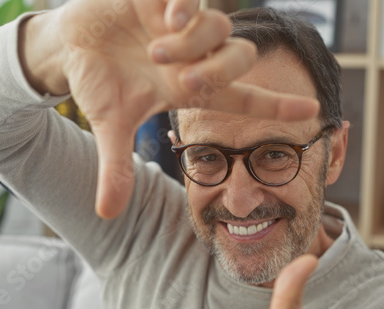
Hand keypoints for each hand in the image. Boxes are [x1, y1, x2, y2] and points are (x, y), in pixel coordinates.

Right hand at [20, 0, 320, 218]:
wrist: (70, 45)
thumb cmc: (99, 83)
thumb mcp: (110, 125)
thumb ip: (116, 167)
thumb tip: (107, 213)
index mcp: (189, 86)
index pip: (244, 97)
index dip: (278, 105)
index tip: (313, 111)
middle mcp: (196, 54)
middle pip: (240, 58)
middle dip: (218, 71)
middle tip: (183, 80)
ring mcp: (182, 24)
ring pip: (220, 28)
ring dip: (193, 44)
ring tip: (156, 50)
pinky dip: (185, 5)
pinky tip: (166, 17)